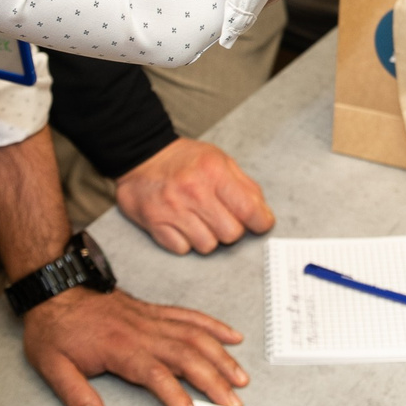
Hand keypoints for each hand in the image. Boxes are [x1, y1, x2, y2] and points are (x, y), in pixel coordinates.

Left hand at [20, 285, 247, 405]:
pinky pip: (190, 316)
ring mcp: (151, 319)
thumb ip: (75, 393)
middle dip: (214, 381)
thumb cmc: (53, 328)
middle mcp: (142, 332)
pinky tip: (233, 337)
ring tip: (241, 377)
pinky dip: (214, 326)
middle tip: (234, 404)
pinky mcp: (154, 311)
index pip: (156, 375)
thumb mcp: (51, 365)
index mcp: (119, 348)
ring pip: (195, 336)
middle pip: (187, 356)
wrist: (56, 287)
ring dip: (221, 357)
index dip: (178, 397)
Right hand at [113, 137, 275, 255]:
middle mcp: (194, 192)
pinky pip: (182, 249)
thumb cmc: (185, 160)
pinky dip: (185, 241)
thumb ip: (245, 186)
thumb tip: (264, 214)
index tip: (260, 223)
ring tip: (201, 221)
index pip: (249, 210)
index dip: (261, 222)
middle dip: (232, 229)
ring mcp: (173, 210)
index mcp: (214, 173)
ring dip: (209, 237)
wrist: (142, 156)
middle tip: (223, 217)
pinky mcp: (155, 223)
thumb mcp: (220, 160)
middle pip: (231, 234)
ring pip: (208, 246)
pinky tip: (183, 225)